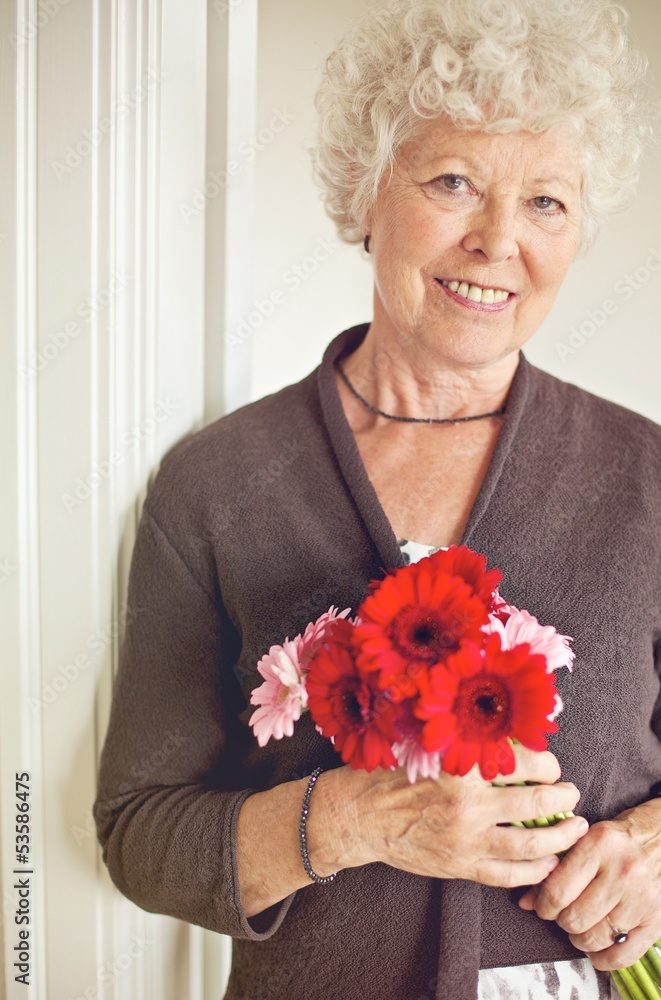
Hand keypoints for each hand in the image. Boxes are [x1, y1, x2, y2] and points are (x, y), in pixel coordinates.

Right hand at [312, 745, 587, 888]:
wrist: (361, 813)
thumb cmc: (394, 773)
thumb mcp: (431, 745)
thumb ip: (469, 742)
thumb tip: (513, 736)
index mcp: (464, 766)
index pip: (527, 763)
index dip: (549, 766)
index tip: (552, 767)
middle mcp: (469, 803)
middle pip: (537, 805)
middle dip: (564, 800)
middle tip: (572, 796)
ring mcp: (466, 838)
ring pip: (530, 846)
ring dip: (559, 838)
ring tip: (573, 830)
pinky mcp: (460, 865)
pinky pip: (508, 875)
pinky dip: (534, 871)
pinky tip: (547, 863)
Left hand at [518, 798, 660, 969]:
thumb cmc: (617, 839)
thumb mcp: (583, 839)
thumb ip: (554, 867)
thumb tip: (524, 900)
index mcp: (599, 845)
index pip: (558, 890)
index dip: (542, 904)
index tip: (541, 904)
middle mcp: (622, 872)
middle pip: (574, 918)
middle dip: (560, 921)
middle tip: (561, 914)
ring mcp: (641, 899)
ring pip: (595, 938)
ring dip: (579, 939)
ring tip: (579, 927)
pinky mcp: (656, 920)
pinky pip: (623, 955)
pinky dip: (603, 959)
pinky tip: (596, 948)